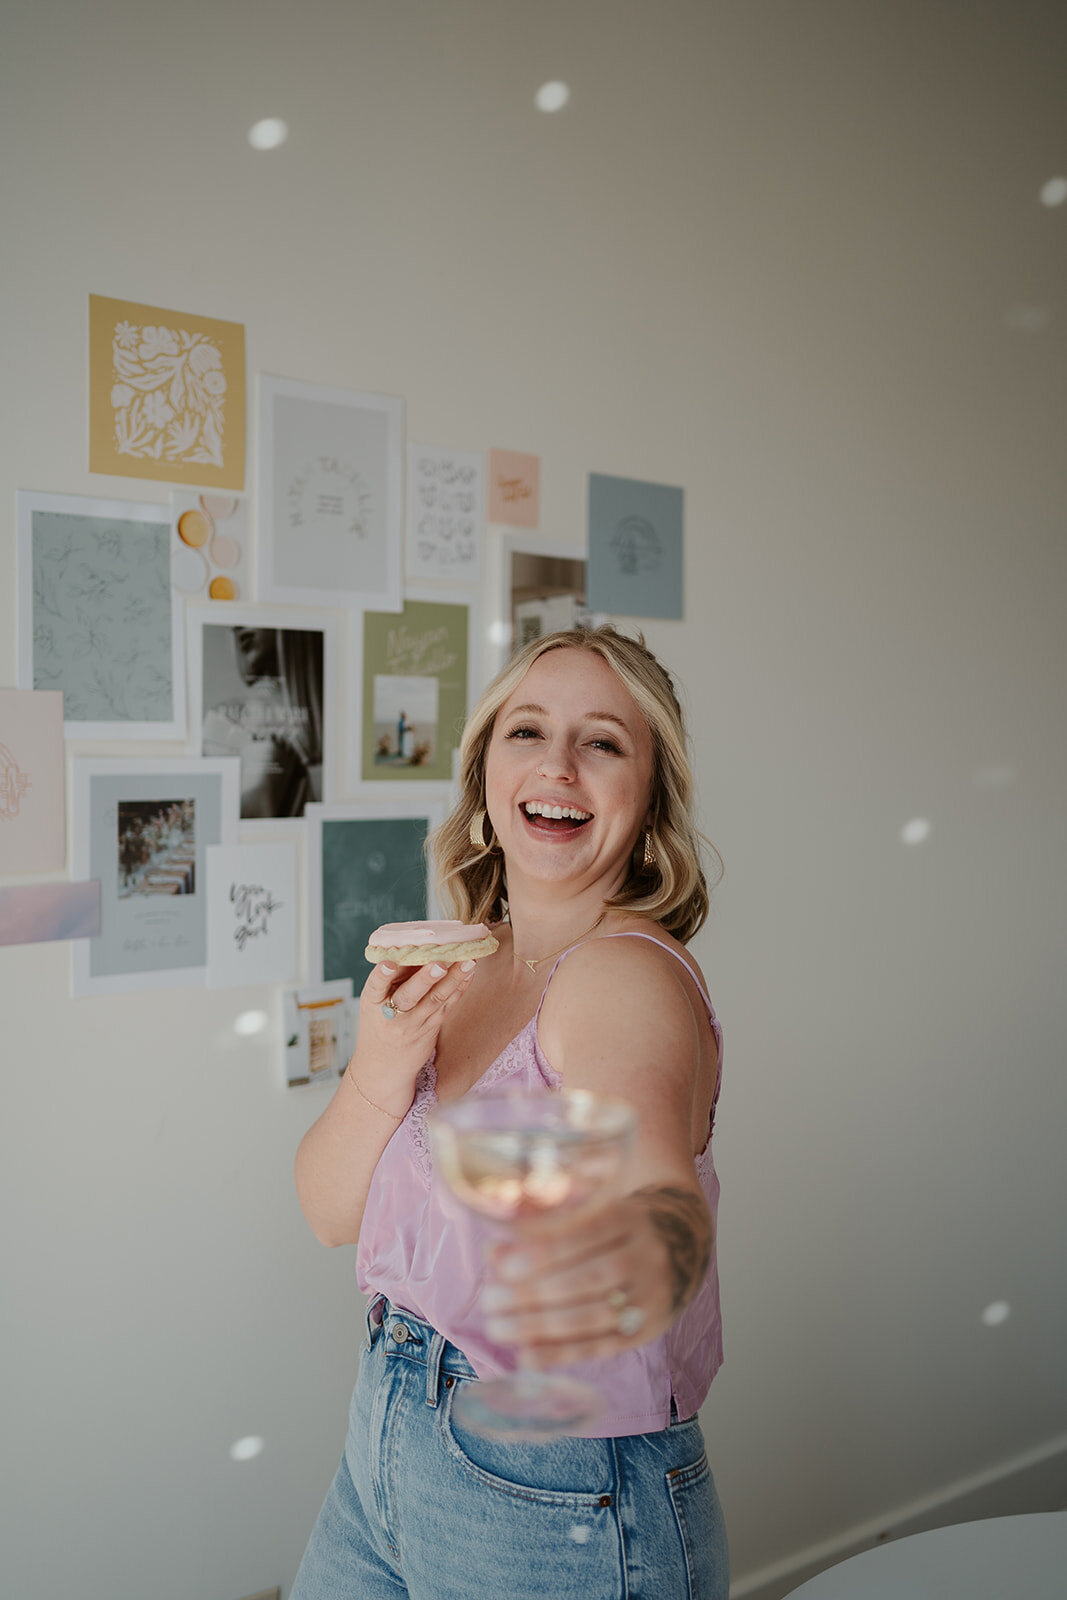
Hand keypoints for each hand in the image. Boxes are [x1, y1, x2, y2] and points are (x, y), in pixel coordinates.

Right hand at [347, 957, 476, 1116]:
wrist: (383, 1068)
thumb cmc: (379, 1024)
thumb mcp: (373, 1003)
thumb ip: (391, 979)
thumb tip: (417, 946)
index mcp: (372, 1003)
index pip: (375, 987)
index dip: (382, 975)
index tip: (390, 964)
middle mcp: (392, 1015)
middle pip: (409, 995)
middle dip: (426, 978)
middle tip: (440, 963)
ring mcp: (413, 1025)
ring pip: (435, 1000)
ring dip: (454, 979)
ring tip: (468, 962)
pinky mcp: (431, 1029)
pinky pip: (447, 1006)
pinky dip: (459, 988)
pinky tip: (469, 974)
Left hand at [481, 1191, 692, 1369]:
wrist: (689, 1238)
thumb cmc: (625, 1220)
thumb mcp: (597, 1207)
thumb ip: (546, 1228)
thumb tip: (493, 1250)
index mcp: (631, 1218)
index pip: (584, 1235)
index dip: (542, 1251)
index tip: (500, 1265)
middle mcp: (645, 1257)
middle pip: (586, 1279)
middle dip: (533, 1293)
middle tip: (489, 1301)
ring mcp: (650, 1298)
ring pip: (592, 1316)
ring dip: (539, 1326)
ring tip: (497, 1327)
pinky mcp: (647, 1330)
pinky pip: (602, 1347)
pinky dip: (562, 1354)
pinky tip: (527, 1357)